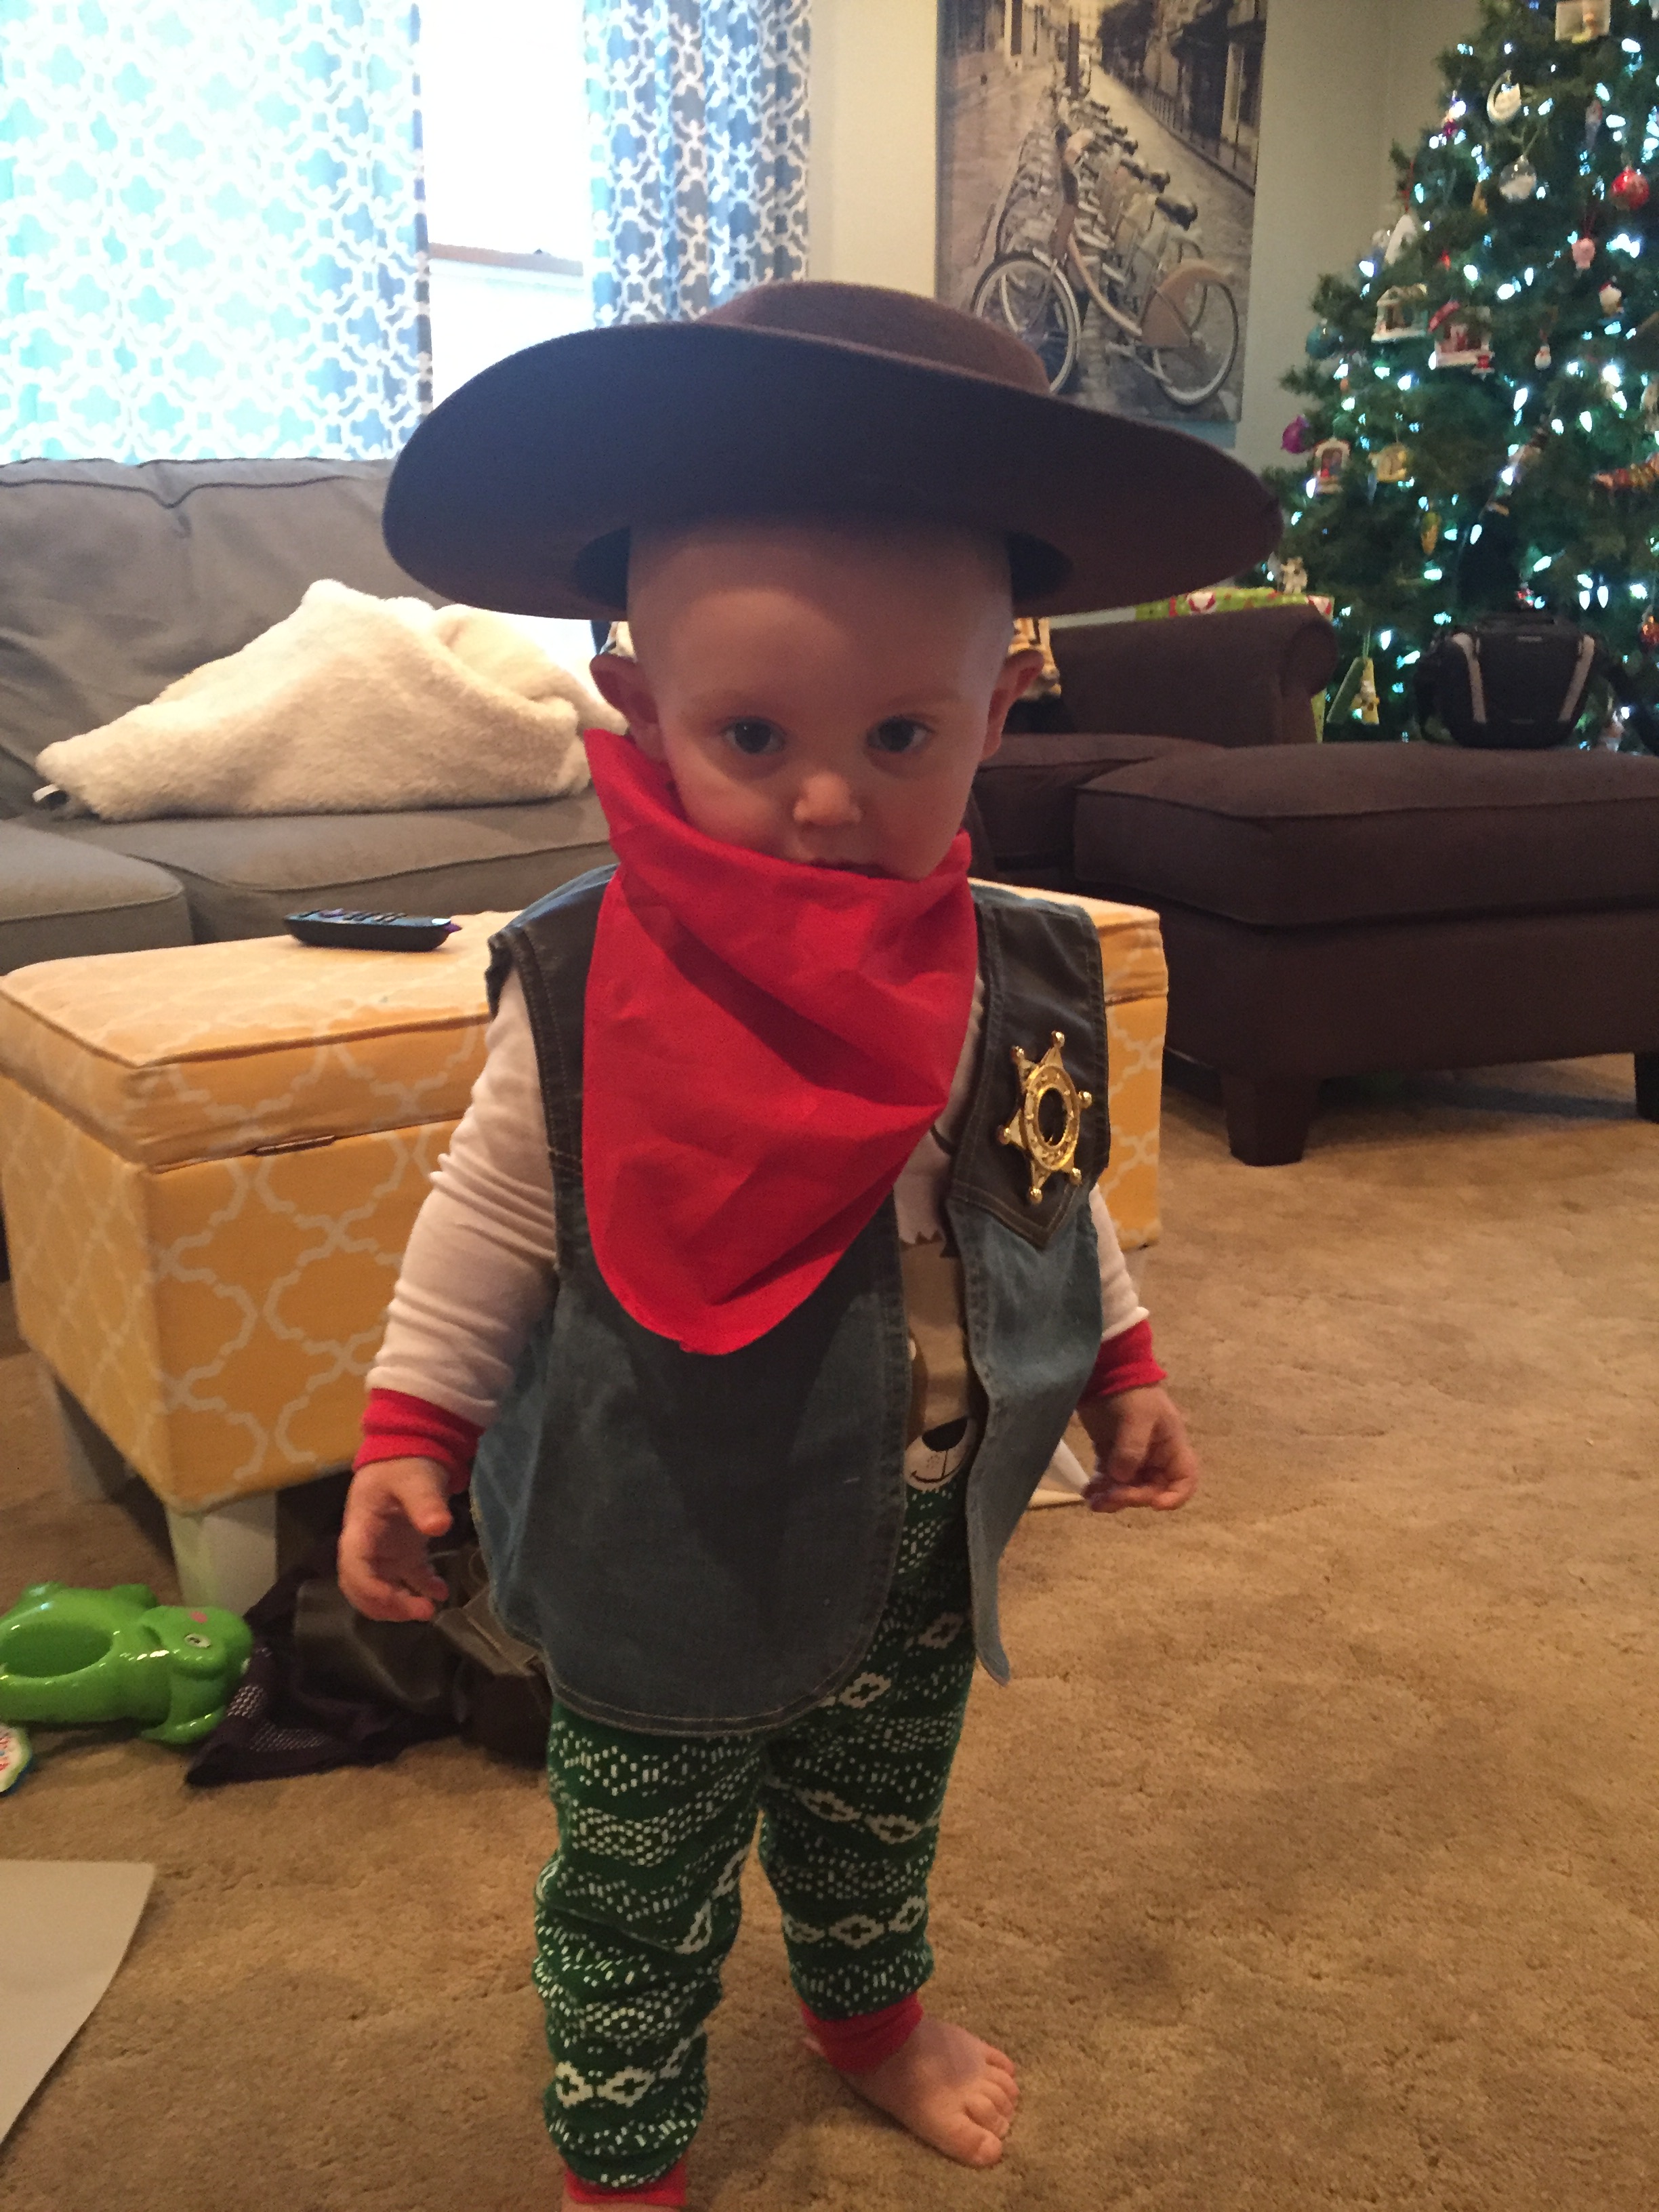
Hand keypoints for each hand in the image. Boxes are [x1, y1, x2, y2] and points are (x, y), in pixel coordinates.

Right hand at [337, 1457, 451, 1619]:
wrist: (410, 1450)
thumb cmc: (406, 1463)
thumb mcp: (416, 1478)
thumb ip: (425, 1502)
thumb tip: (439, 1526)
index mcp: (360, 1527)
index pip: (354, 1566)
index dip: (370, 1589)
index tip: (397, 1601)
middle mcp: (366, 1544)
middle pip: (361, 1584)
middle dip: (384, 1605)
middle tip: (417, 1612)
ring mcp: (384, 1549)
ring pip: (381, 1586)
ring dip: (399, 1603)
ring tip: (428, 1610)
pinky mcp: (403, 1550)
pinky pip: (407, 1576)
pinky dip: (421, 1588)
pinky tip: (440, 1592)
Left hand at [1074, 1385, 1199, 1514]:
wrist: (1107, 1371)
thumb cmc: (1132, 1392)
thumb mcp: (1138, 1417)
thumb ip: (1132, 1449)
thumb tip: (1121, 1478)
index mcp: (1171, 1448)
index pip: (1184, 1480)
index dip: (1174, 1497)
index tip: (1154, 1504)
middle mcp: (1155, 1458)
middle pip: (1151, 1490)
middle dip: (1132, 1497)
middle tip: (1110, 1496)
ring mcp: (1131, 1458)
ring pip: (1127, 1489)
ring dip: (1112, 1498)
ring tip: (1093, 1500)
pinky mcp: (1110, 1455)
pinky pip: (1108, 1480)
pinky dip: (1100, 1489)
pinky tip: (1087, 1491)